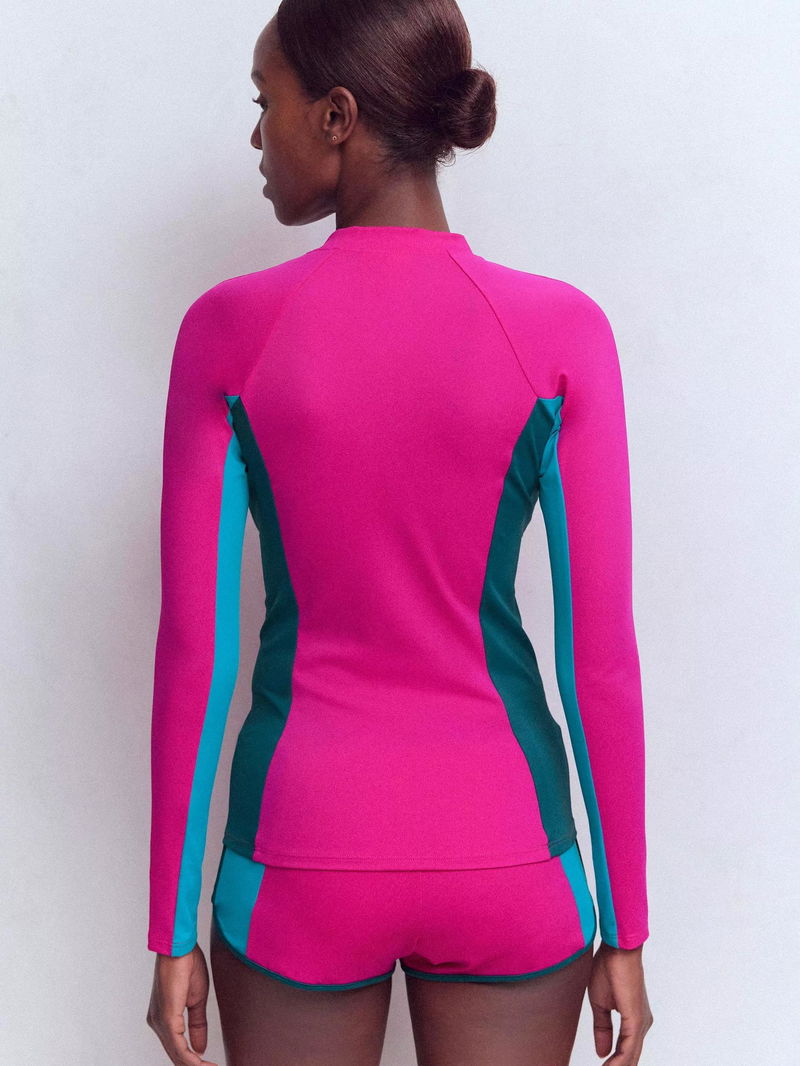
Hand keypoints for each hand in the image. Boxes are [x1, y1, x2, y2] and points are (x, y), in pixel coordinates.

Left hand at [146, 944, 218, 1064]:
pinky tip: (201, 1063)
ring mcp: (159, 1021)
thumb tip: (200, 1048)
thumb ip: (197, 1025)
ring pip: (176, 1054)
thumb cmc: (186, 964)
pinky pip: (177, 1046)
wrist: (180, 946)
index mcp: (163, 1018)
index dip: (193, 1061)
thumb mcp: (197, 999)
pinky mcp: (166, 1017)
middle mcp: (157, 1023)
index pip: (177, 1048)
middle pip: (176, 1055)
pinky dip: (190, 1058)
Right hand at [588, 941, 653, 1063]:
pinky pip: (629, 1047)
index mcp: (633, 1020)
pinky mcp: (636, 1019)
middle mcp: (641, 1024)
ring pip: (631, 1056)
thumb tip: (602, 1052)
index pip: (625, 1051)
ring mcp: (640, 1022)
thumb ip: (602, 1028)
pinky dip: (620, 1060)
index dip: (614, 1063)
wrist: (616, 949)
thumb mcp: (600, 1003)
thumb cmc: (609, 968)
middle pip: (630, 1057)